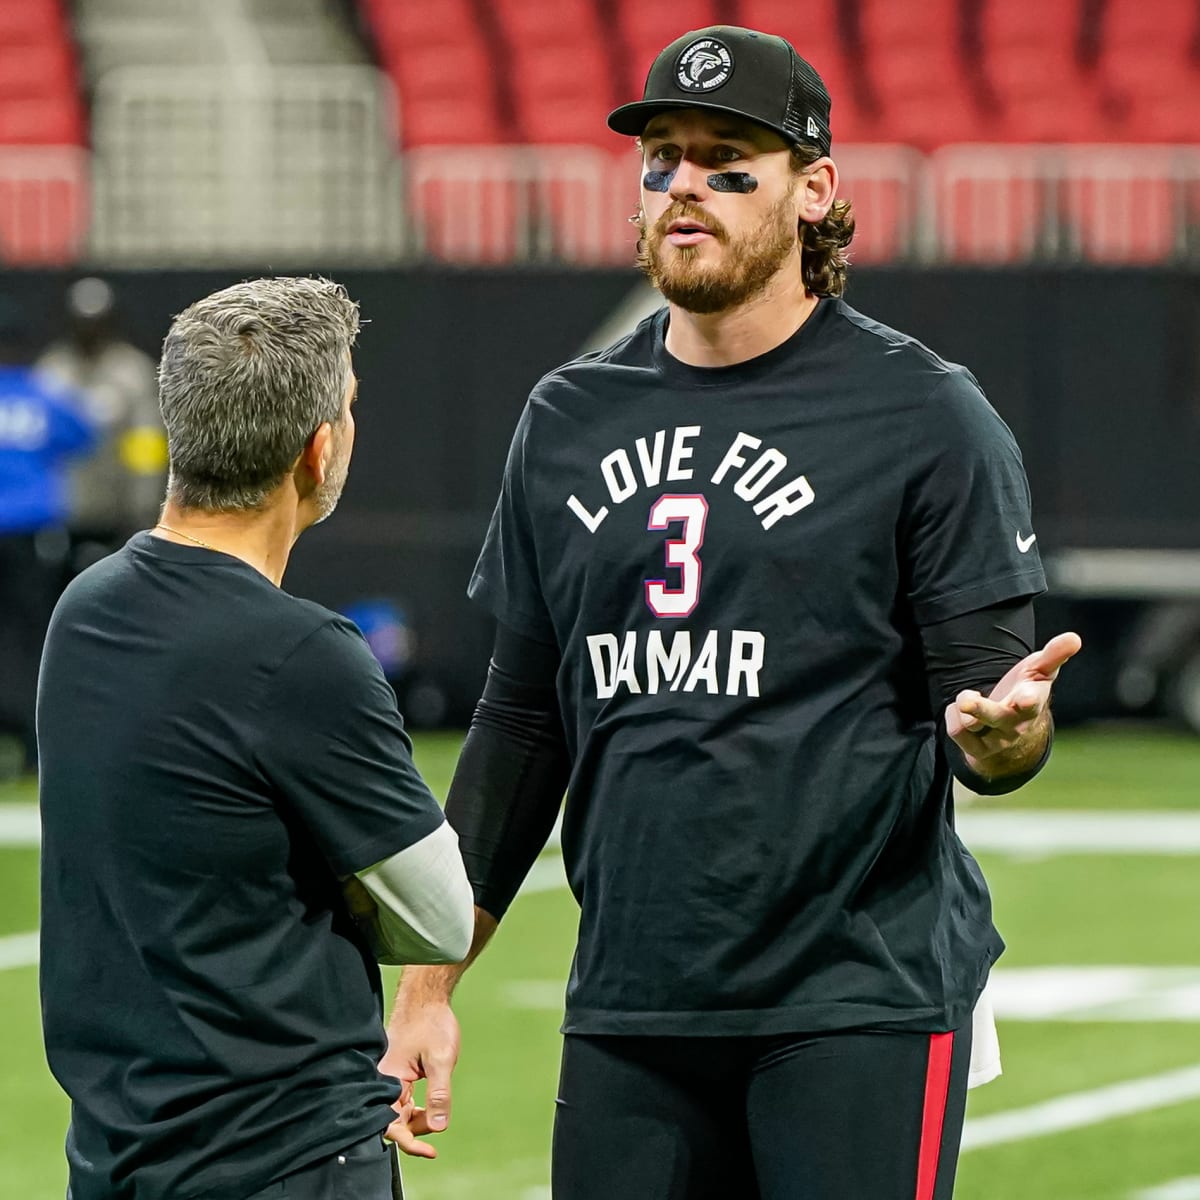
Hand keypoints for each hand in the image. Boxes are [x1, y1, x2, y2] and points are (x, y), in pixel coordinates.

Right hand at [379, 998, 460, 1157]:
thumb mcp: (441, 1060)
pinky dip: (418, 1109)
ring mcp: (390, 1079)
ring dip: (418, 1119)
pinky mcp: (398, 1076)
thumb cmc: (431, 1024)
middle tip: (438, 1126)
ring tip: (438, 1109)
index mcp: (387, 1079)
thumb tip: (438, 1128)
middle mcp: (384, 1081)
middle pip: (395, 1122)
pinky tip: (431, 1106)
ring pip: (400, 1113)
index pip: (391, 1124)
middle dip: (416, 1130)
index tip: (430, 1152)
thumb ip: (439, 1095)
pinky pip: (404, 1101)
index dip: (409, 1142)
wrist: (427, 999)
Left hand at [945, 631, 1081, 767]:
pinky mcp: (976, 750)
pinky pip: (956, 730)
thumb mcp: (1040, 671)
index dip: (1028, 700)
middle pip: (995, 717)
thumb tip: (1074, 637)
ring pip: (969, 724)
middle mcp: (1014, 725)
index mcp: (1032, 704)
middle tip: (967, 700)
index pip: (1032, 703)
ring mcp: (995, 740)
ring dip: (963, 704)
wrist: (1012, 727)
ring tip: (971, 697)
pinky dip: (953, 714)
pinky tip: (962, 710)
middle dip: (980, 709)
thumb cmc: (1027, 691)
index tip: (1025, 697)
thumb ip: (1054, 655)